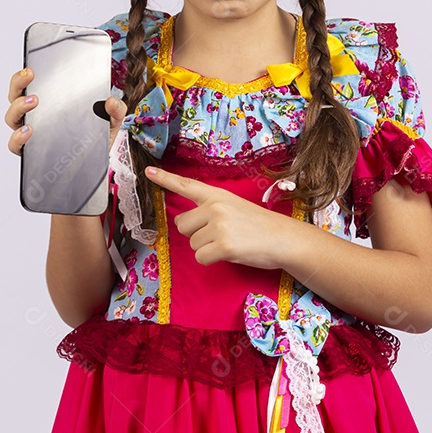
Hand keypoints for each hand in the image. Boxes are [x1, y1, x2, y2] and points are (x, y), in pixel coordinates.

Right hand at [5, 67, 127, 155]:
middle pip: (15, 96)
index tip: (30, 68)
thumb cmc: (96, 138)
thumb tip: (111, 102)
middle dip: (18, 84)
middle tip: (29, 77)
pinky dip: (17, 138)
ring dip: (18, 107)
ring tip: (32, 102)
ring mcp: (30, 135)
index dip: (24, 75)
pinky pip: (15, 145)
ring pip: (11, 118)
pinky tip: (28, 131)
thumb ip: (116, 110)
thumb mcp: (110, 121)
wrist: (96, 166)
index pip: (30, 84)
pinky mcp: (30, 153)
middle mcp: (35, 116)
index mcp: (49, 103)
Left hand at [143, 166, 295, 269]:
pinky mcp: (223, 246)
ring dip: (207, 248)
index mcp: (217, 195)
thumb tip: (186, 223)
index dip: (165, 179)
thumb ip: (210, 210)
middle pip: (182, 226)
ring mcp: (219, 226)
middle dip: (196, 234)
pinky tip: (229, 253)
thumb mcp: (233, 207)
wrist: (283, 239)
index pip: (186, 185)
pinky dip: (212, 260)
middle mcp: (215, 207)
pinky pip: (201, 258)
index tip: (148, 171)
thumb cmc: (258, 226)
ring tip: (230, 242)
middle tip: (220, 235)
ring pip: (192, 244)